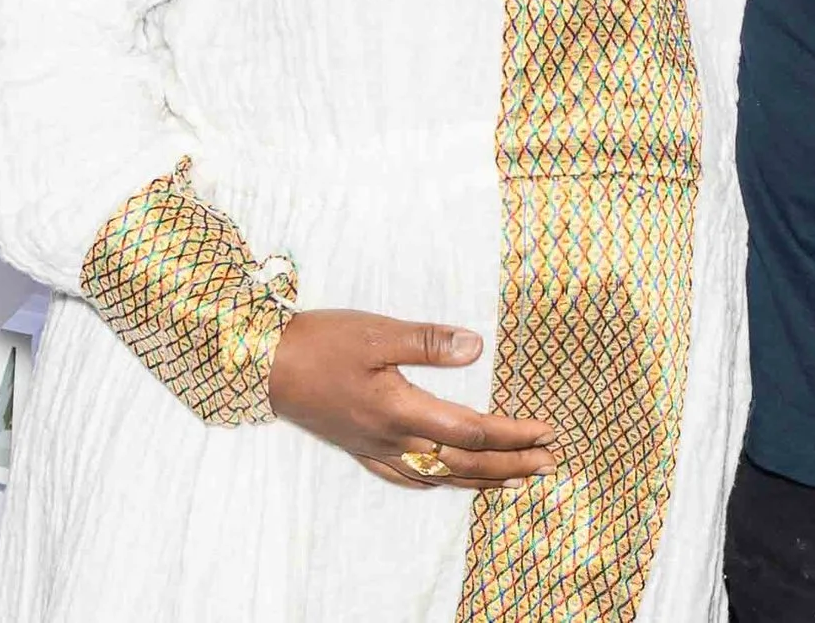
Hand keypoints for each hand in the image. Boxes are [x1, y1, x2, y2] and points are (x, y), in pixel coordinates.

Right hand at [265, 309, 559, 490]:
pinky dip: (440, 481)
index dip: (512, 434)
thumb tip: (476, 348)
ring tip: (517, 480)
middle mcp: (392, 440)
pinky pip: (410, 477)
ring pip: (440, 476)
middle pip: (463, 462)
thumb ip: (428, 342)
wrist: (264, 366)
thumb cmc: (320, 343)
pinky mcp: (360, 447)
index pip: (471, 431)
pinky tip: (447, 480)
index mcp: (400, 412)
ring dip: (482, 479)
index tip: (545, 430)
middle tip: (550, 462)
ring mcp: (375, 449)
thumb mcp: (376, 333)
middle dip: (511, 465)